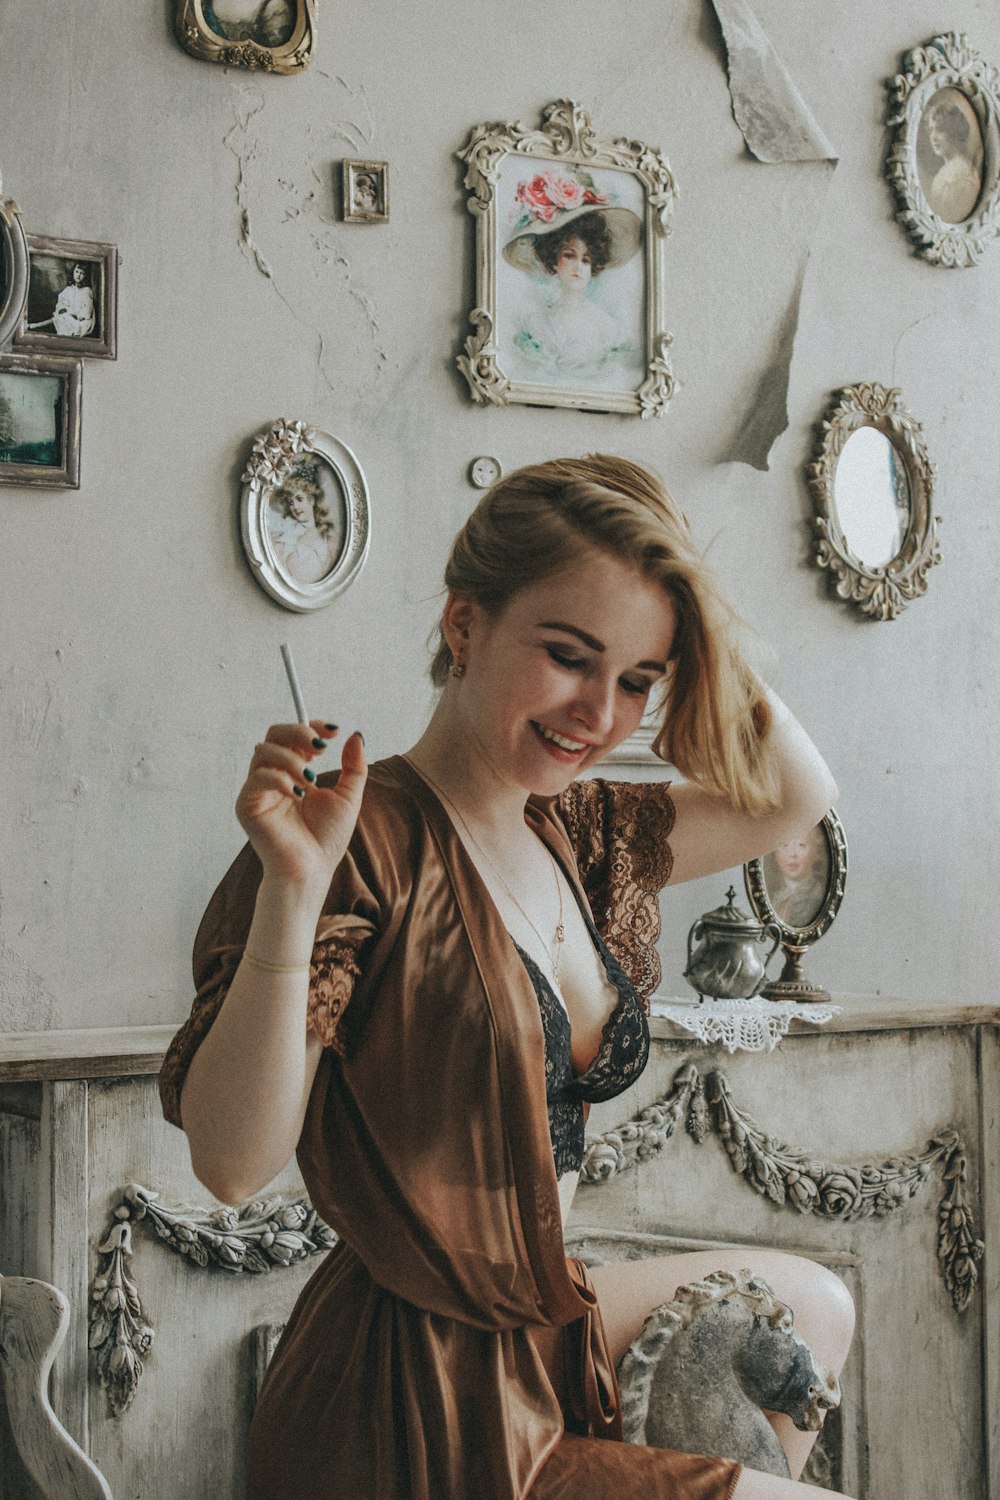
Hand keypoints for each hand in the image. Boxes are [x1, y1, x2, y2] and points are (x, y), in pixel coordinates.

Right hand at [235, 723, 366, 896]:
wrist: (312, 869)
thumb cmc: (326, 839)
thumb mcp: (348, 796)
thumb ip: (354, 766)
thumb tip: (355, 735)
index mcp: (294, 771)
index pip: (295, 736)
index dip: (312, 726)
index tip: (334, 731)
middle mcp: (274, 776)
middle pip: (274, 734)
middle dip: (299, 733)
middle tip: (321, 748)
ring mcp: (258, 789)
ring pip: (264, 750)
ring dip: (292, 760)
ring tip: (310, 781)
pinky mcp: (247, 804)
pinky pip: (258, 776)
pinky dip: (280, 779)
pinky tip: (297, 794)